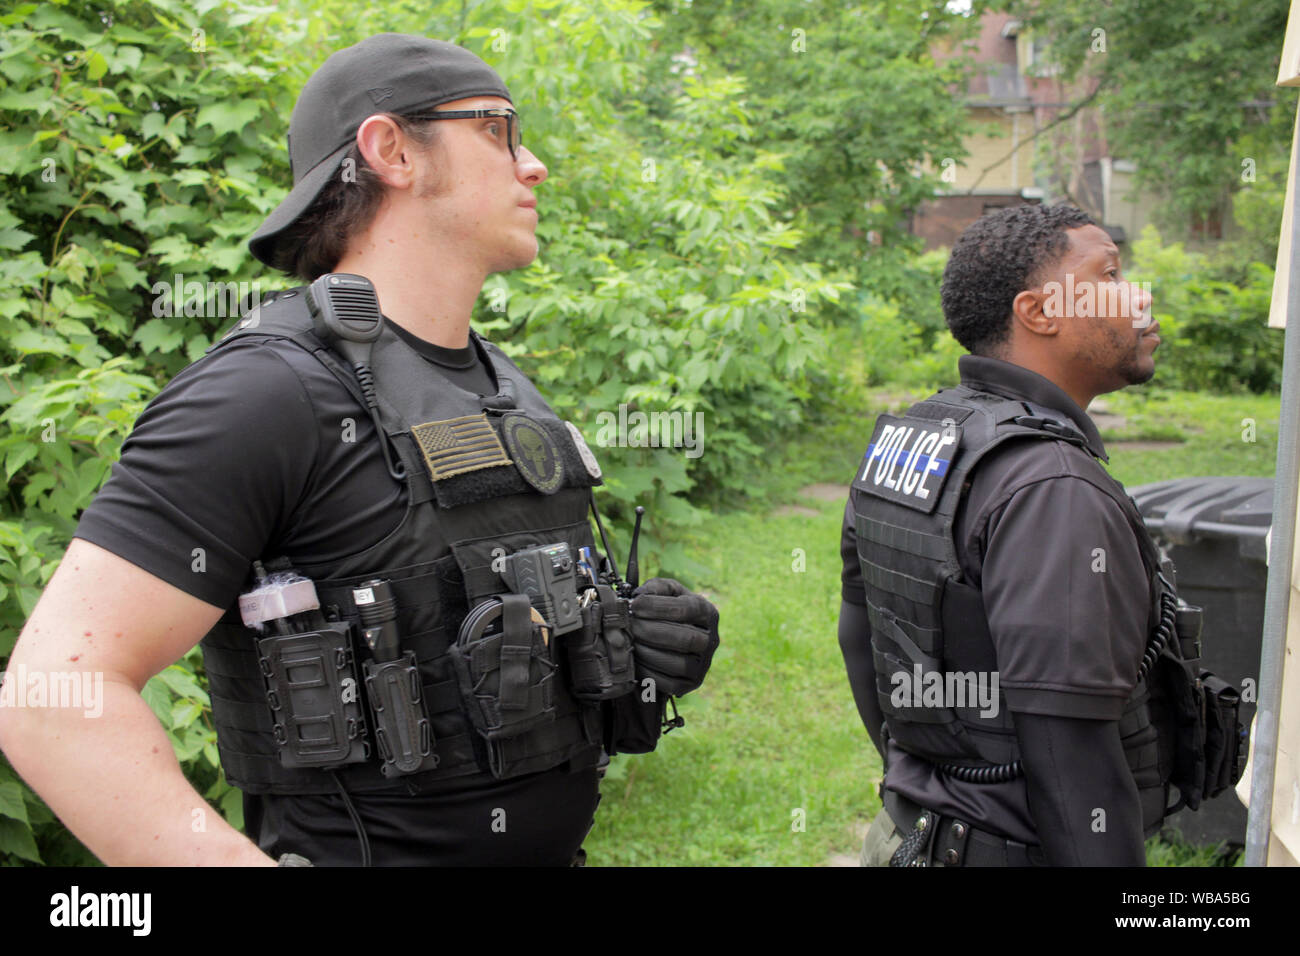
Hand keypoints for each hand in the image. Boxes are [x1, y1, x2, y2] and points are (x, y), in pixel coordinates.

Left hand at [627, 577, 719, 696]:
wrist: (673, 638)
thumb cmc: (668, 610)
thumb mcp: (666, 592)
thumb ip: (656, 587)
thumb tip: (641, 596)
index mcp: (708, 613)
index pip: (687, 609)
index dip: (658, 607)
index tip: (634, 605)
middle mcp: (711, 640)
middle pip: (685, 638)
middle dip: (651, 631)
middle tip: (628, 625)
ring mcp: (703, 665)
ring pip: (678, 663)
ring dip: (647, 652)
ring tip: (629, 641)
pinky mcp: (690, 684)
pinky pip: (669, 684)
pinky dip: (648, 673)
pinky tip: (633, 659)